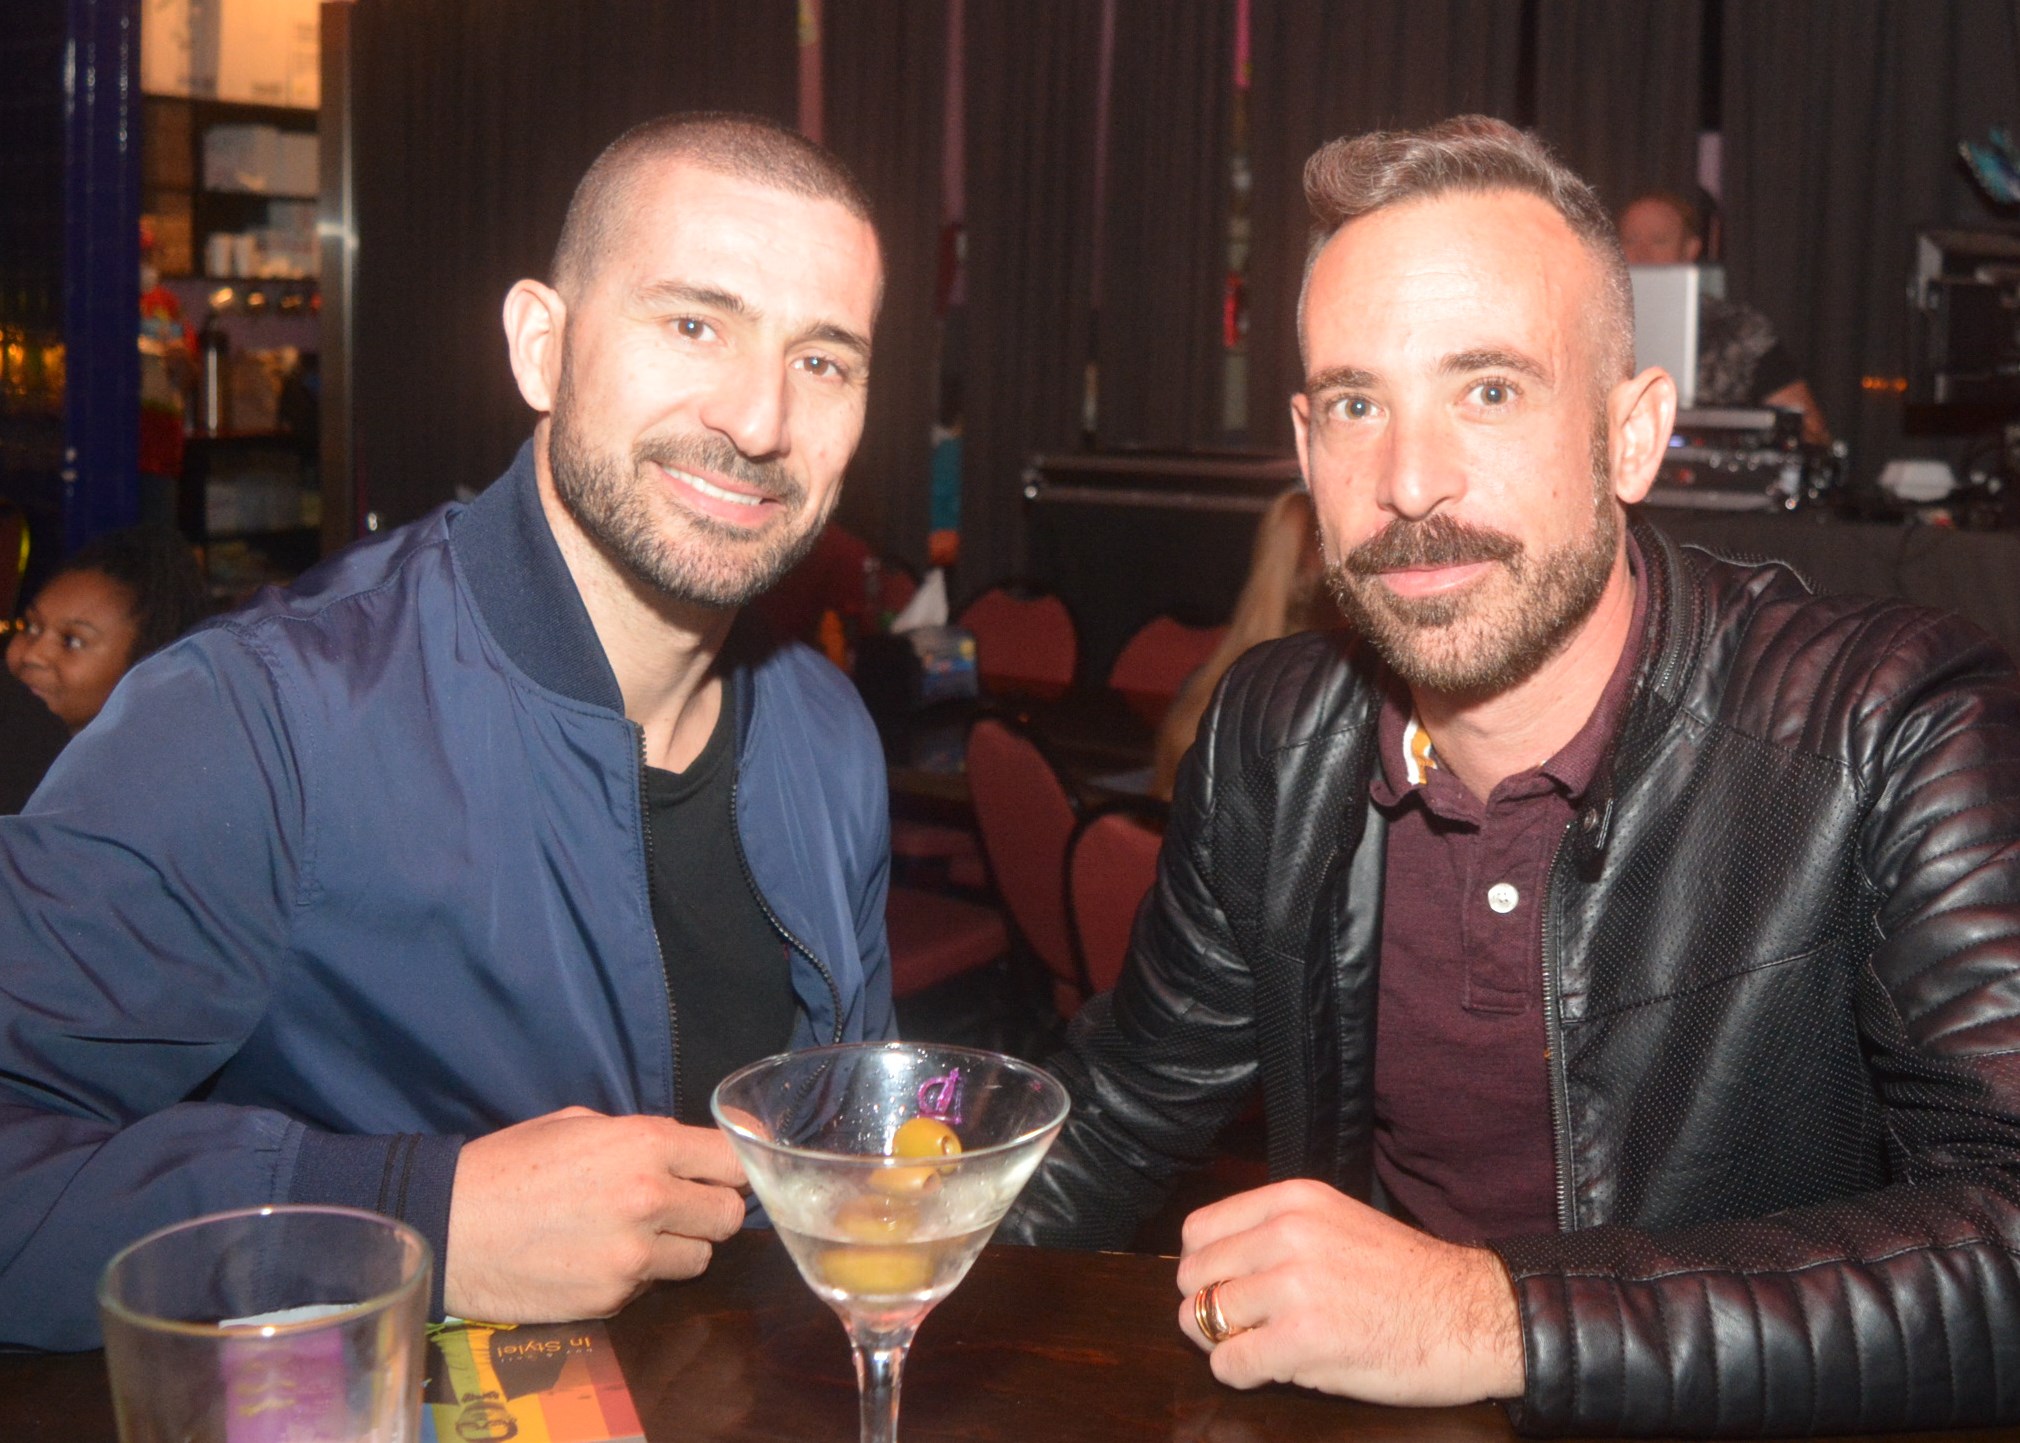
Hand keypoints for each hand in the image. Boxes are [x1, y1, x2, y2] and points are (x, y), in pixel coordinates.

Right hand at [444, 1106, 747, 1321]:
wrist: (450, 1226)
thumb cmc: (510, 1166)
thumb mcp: (581, 1125)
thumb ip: (647, 1136)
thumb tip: (701, 1146)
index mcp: (645, 1144)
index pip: (733, 1159)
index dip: (728, 1167)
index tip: (718, 1173)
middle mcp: (650, 1198)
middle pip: (730, 1215)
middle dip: (710, 1209)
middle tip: (680, 1207)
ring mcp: (634, 1255)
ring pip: (700, 1257)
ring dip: (679, 1247)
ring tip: (635, 1235)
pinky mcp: (614, 1297)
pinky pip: (653, 1285)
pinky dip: (637, 1275)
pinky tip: (598, 1258)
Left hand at [1173, 1178, 1522, 1406]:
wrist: (1472, 1315)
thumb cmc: (1410, 1278)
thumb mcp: (1338, 1223)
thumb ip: (1279, 1233)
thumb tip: (1219, 1264)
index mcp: (1293, 1201)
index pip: (1199, 1230)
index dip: (1204, 1267)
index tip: (1224, 1288)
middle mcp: (1287, 1234)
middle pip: (1193, 1275)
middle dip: (1206, 1307)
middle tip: (1239, 1326)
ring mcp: (1293, 1286)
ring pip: (1201, 1319)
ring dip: (1223, 1342)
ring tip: (1260, 1347)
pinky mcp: (1303, 1340)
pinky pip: (1229, 1363)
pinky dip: (1239, 1374)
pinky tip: (1270, 1370)